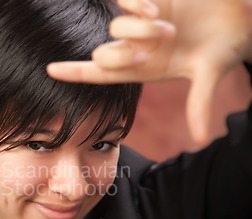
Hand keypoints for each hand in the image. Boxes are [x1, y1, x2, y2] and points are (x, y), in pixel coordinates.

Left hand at [47, 0, 251, 143]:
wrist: (242, 17)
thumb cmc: (225, 47)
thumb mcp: (210, 74)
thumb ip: (200, 103)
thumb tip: (201, 140)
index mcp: (144, 69)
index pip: (99, 74)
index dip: (74, 72)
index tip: (49, 70)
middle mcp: (136, 47)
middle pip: (103, 54)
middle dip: (125, 53)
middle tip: (159, 48)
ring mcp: (140, 24)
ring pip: (114, 28)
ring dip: (140, 30)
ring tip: (169, 28)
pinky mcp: (149, 0)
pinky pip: (125, 2)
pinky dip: (137, 6)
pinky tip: (160, 7)